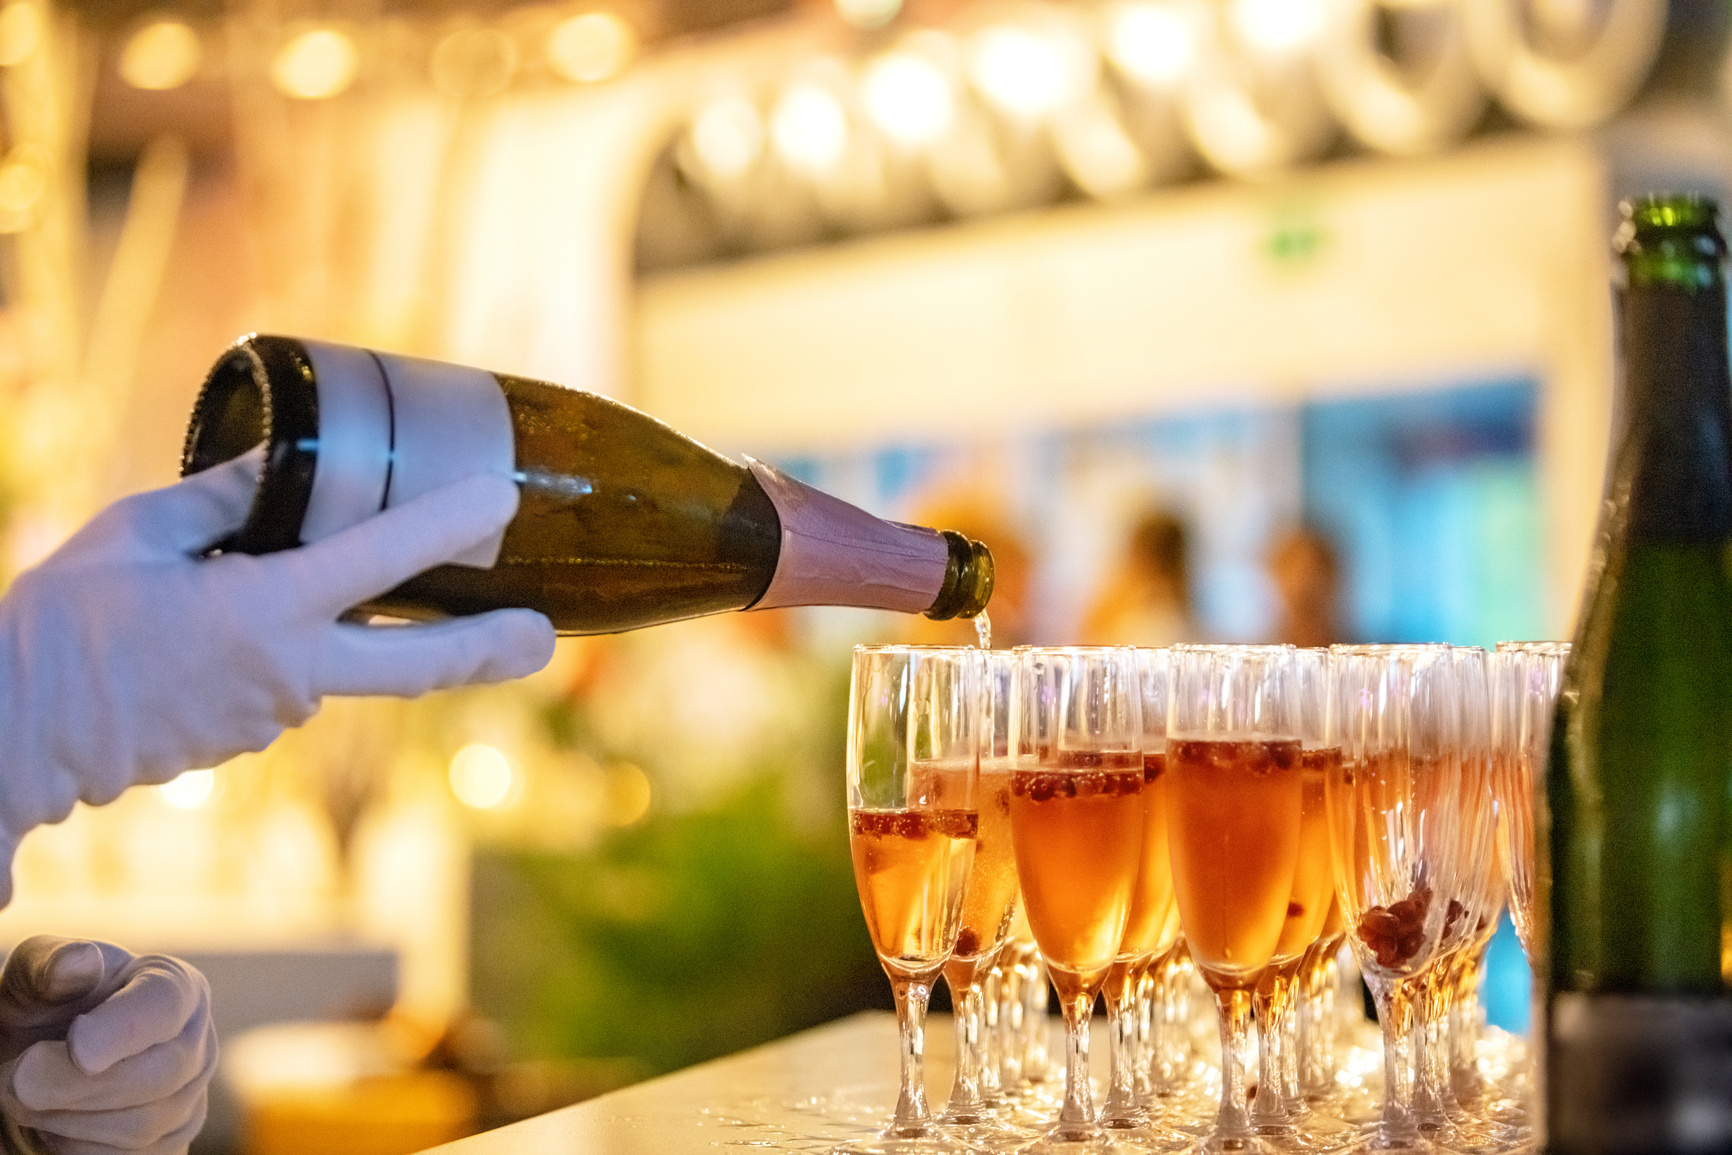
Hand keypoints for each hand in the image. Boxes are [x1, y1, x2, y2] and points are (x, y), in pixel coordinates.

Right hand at [0, 453, 555, 900]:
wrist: (11, 734)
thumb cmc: (59, 627)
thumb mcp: (134, 534)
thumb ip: (221, 499)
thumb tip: (283, 461)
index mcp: (263, 613)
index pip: (381, 561)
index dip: (448, 523)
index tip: (499, 497)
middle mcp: (289, 673)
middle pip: (418, 665)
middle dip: (489, 649)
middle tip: (545, 635)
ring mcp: (275, 715)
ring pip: (357, 668)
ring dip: (387, 637)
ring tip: (416, 597)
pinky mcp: (253, 736)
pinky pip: (305, 681)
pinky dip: (317, 650)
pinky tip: (283, 621)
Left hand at [0, 936, 214, 1154]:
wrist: (36, 1065)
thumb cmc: (42, 1011)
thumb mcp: (34, 979)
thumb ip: (51, 966)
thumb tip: (78, 961)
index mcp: (176, 987)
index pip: (165, 1007)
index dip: (123, 1029)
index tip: (76, 1046)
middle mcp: (196, 1044)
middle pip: (159, 1075)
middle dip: (76, 1084)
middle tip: (15, 1076)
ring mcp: (188, 1101)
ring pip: (139, 1127)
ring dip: (64, 1117)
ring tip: (24, 1093)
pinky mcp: (168, 1147)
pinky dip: (75, 1146)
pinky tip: (53, 1120)